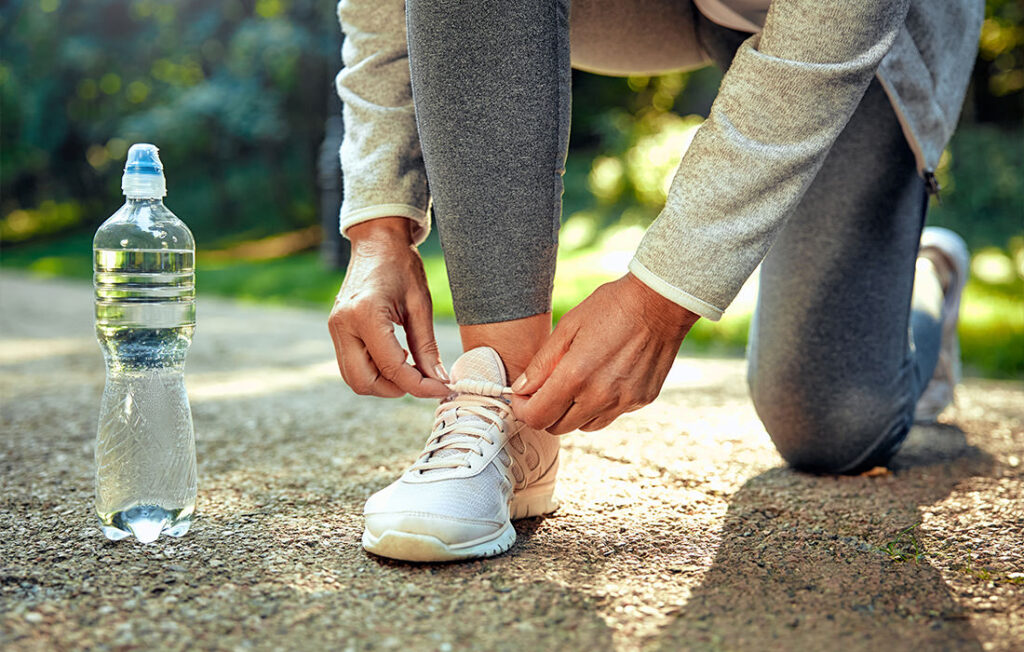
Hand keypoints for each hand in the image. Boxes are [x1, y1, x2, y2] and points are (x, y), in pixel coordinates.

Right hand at [328, 218, 449, 398]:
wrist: (377, 240)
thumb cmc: (401, 265)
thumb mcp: (420, 305)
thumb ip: (427, 347)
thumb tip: (438, 381)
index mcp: (365, 314)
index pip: (392, 367)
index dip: (420, 385)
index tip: (443, 388)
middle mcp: (343, 324)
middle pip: (364, 382)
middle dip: (396, 389)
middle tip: (424, 381)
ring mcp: (335, 328)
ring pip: (354, 378)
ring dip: (383, 384)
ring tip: (411, 369)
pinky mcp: (337, 330)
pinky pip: (352, 365)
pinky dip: (374, 371)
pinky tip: (396, 359)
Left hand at [509, 273, 698, 433]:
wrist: (660, 303)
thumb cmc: (611, 308)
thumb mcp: (568, 327)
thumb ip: (542, 363)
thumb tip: (522, 388)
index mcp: (576, 376)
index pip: (537, 417)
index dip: (523, 409)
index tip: (523, 398)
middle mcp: (600, 396)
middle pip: (558, 428)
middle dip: (546, 411)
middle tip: (547, 388)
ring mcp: (623, 402)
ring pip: (584, 426)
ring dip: (573, 412)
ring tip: (579, 382)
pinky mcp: (640, 401)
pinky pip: (610, 415)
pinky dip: (600, 405)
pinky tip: (604, 378)